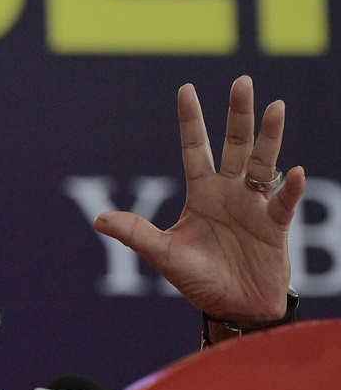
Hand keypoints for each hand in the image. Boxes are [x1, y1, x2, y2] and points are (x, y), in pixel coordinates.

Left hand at [93, 76, 304, 326]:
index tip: (186, 89)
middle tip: (242, 82)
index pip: (194, 148)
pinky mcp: (275, 226)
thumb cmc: (199, 279)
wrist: (232, 307)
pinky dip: (288, 189)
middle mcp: (229, 192)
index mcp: (201, 194)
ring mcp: (254, 206)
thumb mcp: (163, 255)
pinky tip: (292, 173)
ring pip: (262, 163)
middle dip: (237, 115)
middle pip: (234, 145)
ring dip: (268, 137)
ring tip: (274, 107)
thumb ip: (135, 234)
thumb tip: (98, 219)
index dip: (191, 120)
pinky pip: (282, 203)